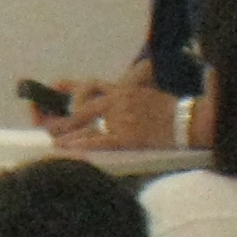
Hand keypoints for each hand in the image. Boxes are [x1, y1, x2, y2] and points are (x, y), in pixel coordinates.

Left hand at [49, 70, 179, 151]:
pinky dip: (82, 145)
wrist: (190, 120)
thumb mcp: (144, 94)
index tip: (52, 87)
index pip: (89, 87)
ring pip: (87, 128)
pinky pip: (100, 142)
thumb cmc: (170, 110)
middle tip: (47, 127)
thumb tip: (107, 107)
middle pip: (82, 111)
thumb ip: (123, 98)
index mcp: (122, 89)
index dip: (68, 89)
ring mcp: (122, 119)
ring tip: (54, 142)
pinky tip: (69, 149)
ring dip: (68, 136)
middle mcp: (118, 102)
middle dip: (62, 120)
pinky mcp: (128, 137)